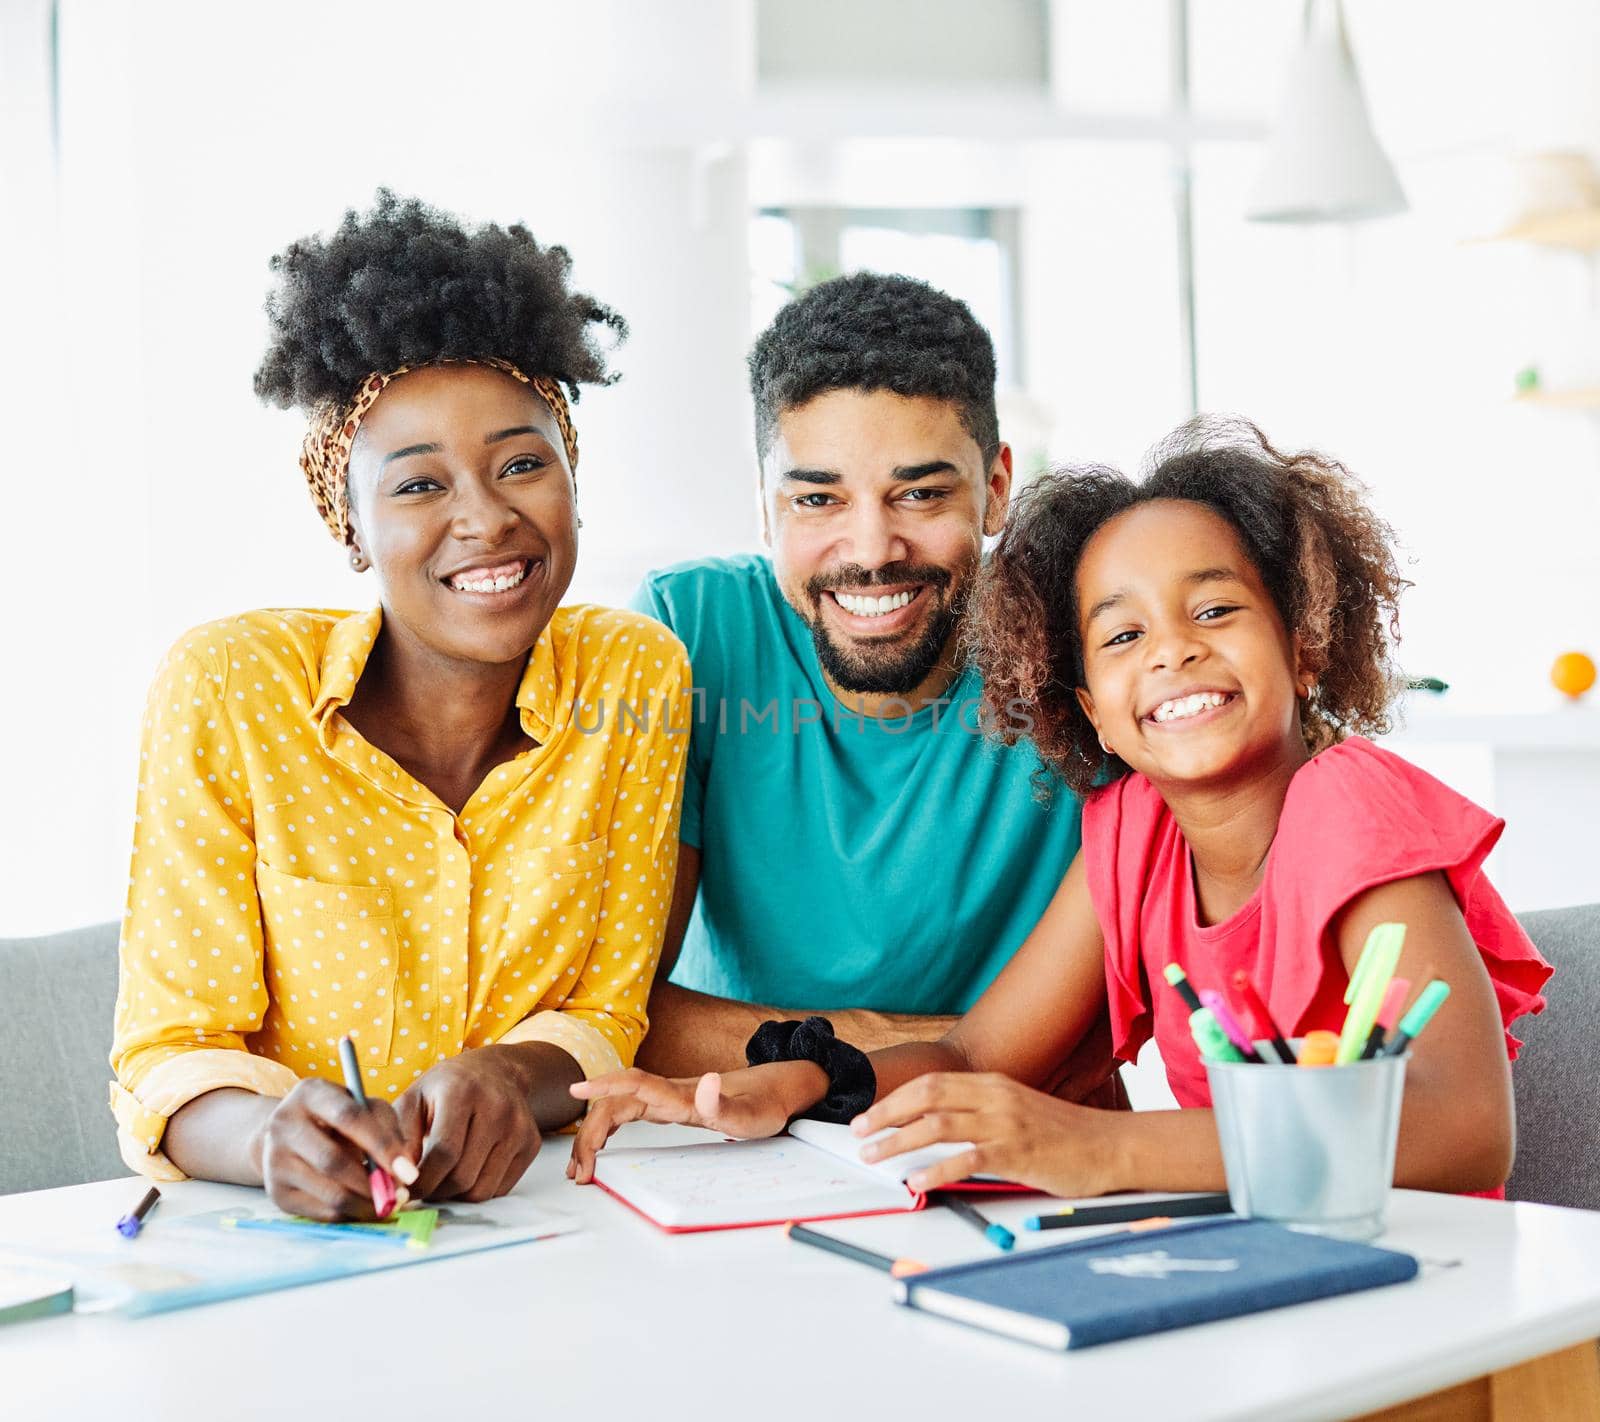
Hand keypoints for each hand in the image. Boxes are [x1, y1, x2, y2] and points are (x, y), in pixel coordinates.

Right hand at [253, 1078, 418, 1221]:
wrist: (290, 1133)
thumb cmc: (339, 1118)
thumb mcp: (364, 1107)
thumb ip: (388, 1129)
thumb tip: (405, 1169)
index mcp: (310, 1093)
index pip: (349, 1117)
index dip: (382, 1146)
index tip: (408, 1171)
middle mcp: (284, 1123)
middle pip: (333, 1161)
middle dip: (372, 1183)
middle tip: (399, 1195)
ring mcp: (274, 1159)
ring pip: (328, 1192)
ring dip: (365, 1203)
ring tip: (387, 1203)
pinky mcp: (275, 1191)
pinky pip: (320, 1212)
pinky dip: (349, 1214)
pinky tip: (364, 1207)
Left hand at [394, 1048, 542, 1202]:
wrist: (495, 1071)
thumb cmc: (447, 1087)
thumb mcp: (413, 1099)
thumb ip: (399, 1138)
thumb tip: (398, 1179)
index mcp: (462, 1092)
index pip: (444, 1153)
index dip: (422, 1182)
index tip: (408, 1190)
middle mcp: (497, 1107)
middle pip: (462, 1176)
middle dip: (437, 1191)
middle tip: (425, 1187)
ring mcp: (519, 1125)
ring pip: (482, 1190)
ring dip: (458, 1195)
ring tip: (444, 1178)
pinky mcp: (531, 1142)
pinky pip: (500, 1189)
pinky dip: (479, 1189)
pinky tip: (469, 1170)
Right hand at [565, 1061, 825, 1183]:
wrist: (776, 1088)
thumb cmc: (763, 1104)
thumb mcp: (752, 1114)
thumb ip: (726, 1105)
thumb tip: (708, 1083)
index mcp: (682, 1095)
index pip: (634, 1085)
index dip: (604, 1087)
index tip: (576, 1093)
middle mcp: (669, 1093)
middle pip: (616, 1102)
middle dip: (590, 1132)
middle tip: (579, 1173)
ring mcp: (666, 1099)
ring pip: (617, 1107)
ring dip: (593, 1132)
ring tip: (579, 1167)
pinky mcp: (668, 1106)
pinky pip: (626, 1112)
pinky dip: (605, 1127)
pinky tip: (597, 1144)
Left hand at [851, 1072, 1118, 1195]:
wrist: (1110, 1146)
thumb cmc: (1063, 1134)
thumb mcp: (1016, 1111)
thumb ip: (980, 1112)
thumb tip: (934, 1126)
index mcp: (992, 1084)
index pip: (931, 1083)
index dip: (894, 1097)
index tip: (868, 1114)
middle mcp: (995, 1097)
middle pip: (926, 1097)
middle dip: (885, 1114)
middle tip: (859, 1133)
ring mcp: (1006, 1123)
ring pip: (938, 1125)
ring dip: (899, 1141)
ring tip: (876, 1157)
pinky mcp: (1018, 1153)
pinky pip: (968, 1159)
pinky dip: (938, 1169)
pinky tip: (918, 1180)